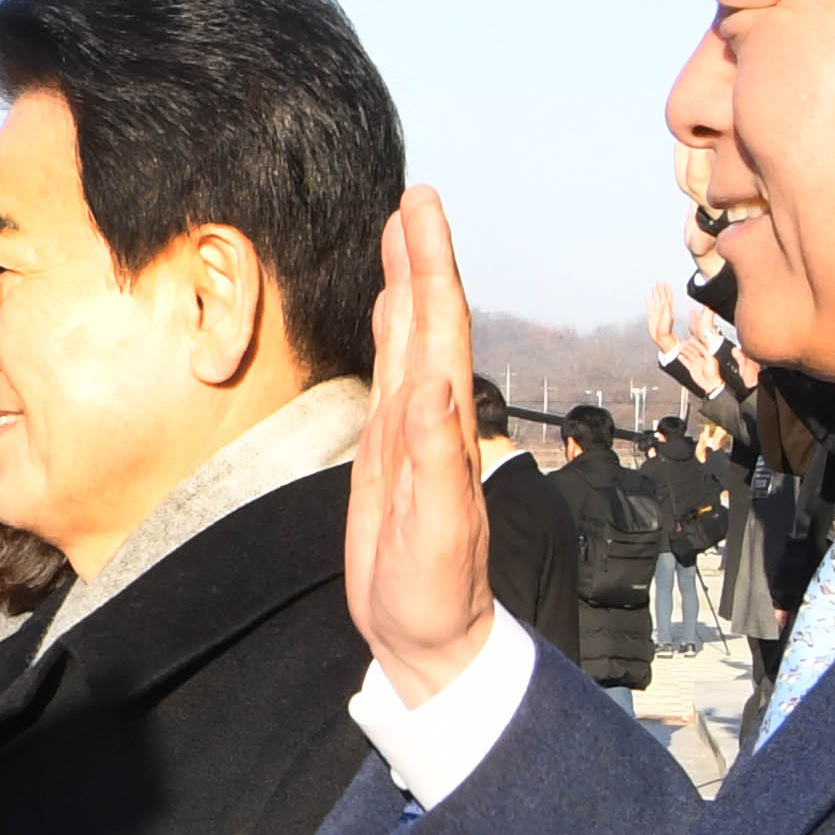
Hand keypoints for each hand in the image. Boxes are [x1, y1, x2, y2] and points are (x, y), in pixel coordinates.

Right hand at [347, 189, 501, 703]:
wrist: (430, 638)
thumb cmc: (435, 595)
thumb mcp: (435, 535)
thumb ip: (435, 461)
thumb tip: (432, 385)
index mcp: (444, 428)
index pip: (441, 330)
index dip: (431, 267)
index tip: (421, 209)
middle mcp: (432, 418)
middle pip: (429, 320)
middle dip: (422, 255)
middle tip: (415, 195)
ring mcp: (412, 433)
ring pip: (412, 340)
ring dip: (409, 282)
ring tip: (402, 230)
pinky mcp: (390, 451)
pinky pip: (391, 373)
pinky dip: (392, 331)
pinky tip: (390, 307)